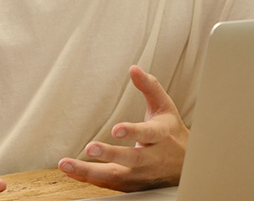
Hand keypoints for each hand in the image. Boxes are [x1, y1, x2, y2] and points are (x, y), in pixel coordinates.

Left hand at [57, 65, 187, 191]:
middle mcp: (153, 158)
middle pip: (132, 159)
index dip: (133, 132)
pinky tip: (71, 172)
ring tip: (66, 164)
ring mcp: (143, 175)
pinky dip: (89, 179)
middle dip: (111, 154)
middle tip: (90, 148)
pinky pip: (110, 184)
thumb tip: (134, 68)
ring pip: (117, 177)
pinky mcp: (133, 186)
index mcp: (162, 136)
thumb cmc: (171, 132)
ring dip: (90, 172)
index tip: (116, 129)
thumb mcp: (165, 107)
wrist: (188, 165)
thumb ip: (149, 87)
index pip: (148, 133)